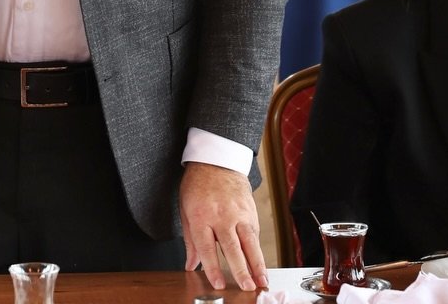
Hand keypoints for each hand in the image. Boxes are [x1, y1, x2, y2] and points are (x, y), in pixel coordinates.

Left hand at [180, 161, 268, 291]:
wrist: (216, 161)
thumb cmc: (197, 185)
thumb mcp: (186, 210)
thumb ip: (190, 241)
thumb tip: (191, 265)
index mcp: (201, 216)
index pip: (207, 247)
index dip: (213, 268)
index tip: (219, 283)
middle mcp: (221, 215)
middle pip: (232, 247)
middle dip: (240, 270)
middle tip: (246, 286)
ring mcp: (238, 212)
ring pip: (250, 242)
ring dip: (257, 264)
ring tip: (262, 280)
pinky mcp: (251, 211)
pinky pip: (255, 233)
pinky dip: (258, 250)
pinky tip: (260, 264)